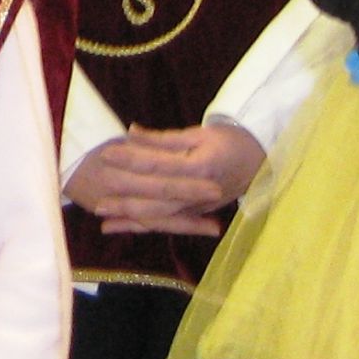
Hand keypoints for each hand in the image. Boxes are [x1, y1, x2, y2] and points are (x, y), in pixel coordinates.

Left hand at [63, 123, 266, 236]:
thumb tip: (130, 131)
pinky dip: (143, 226)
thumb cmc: (229, 140)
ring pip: (160, 217)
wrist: (262, 160)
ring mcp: (199, 207)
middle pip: (157, 198)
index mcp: (200, 166)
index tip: (106, 154)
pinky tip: (120, 227)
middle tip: (96, 197)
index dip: (132, 159)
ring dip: (130, 218)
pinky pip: (167, 223)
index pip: (159, 165)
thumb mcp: (198, 133)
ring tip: (101, 217)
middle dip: (124, 199)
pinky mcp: (197, 214)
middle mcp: (199, 192)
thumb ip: (163, 138)